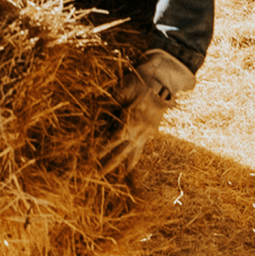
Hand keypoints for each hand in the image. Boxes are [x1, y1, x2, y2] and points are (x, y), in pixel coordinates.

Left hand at [101, 49, 195, 172]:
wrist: (163, 79)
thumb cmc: (139, 82)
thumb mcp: (120, 91)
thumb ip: (108, 106)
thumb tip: (94, 116)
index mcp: (131, 121)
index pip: (112, 140)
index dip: (101, 149)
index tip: (91, 157)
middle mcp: (140, 131)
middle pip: (122, 152)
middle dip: (110, 163)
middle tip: (97, 173)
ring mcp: (148, 132)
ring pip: (135, 153)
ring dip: (125, 164)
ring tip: (118, 176)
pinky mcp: (152, 131)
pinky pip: (142, 147)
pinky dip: (135, 156)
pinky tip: (131, 164)